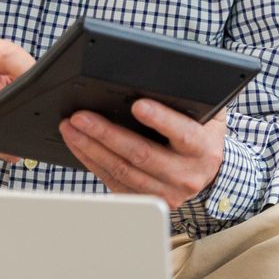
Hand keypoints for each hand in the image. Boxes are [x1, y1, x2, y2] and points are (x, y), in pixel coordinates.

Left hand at [59, 100, 225, 208]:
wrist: (204, 170)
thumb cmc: (200, 133)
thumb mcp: (206, 113)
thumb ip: (190, 99)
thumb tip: (161, 79)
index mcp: (203, 149)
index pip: (182, 133)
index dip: (160, 120)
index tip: (137, 105)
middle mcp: (186, 175)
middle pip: (141, 155)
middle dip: (106, 133)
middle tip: (81, 117)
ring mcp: (165, 192)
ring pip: (122, 170)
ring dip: (91, 148)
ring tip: (71, 128)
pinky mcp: (145, 200)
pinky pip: (113, 181)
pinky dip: (92, 162)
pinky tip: (79, 145)